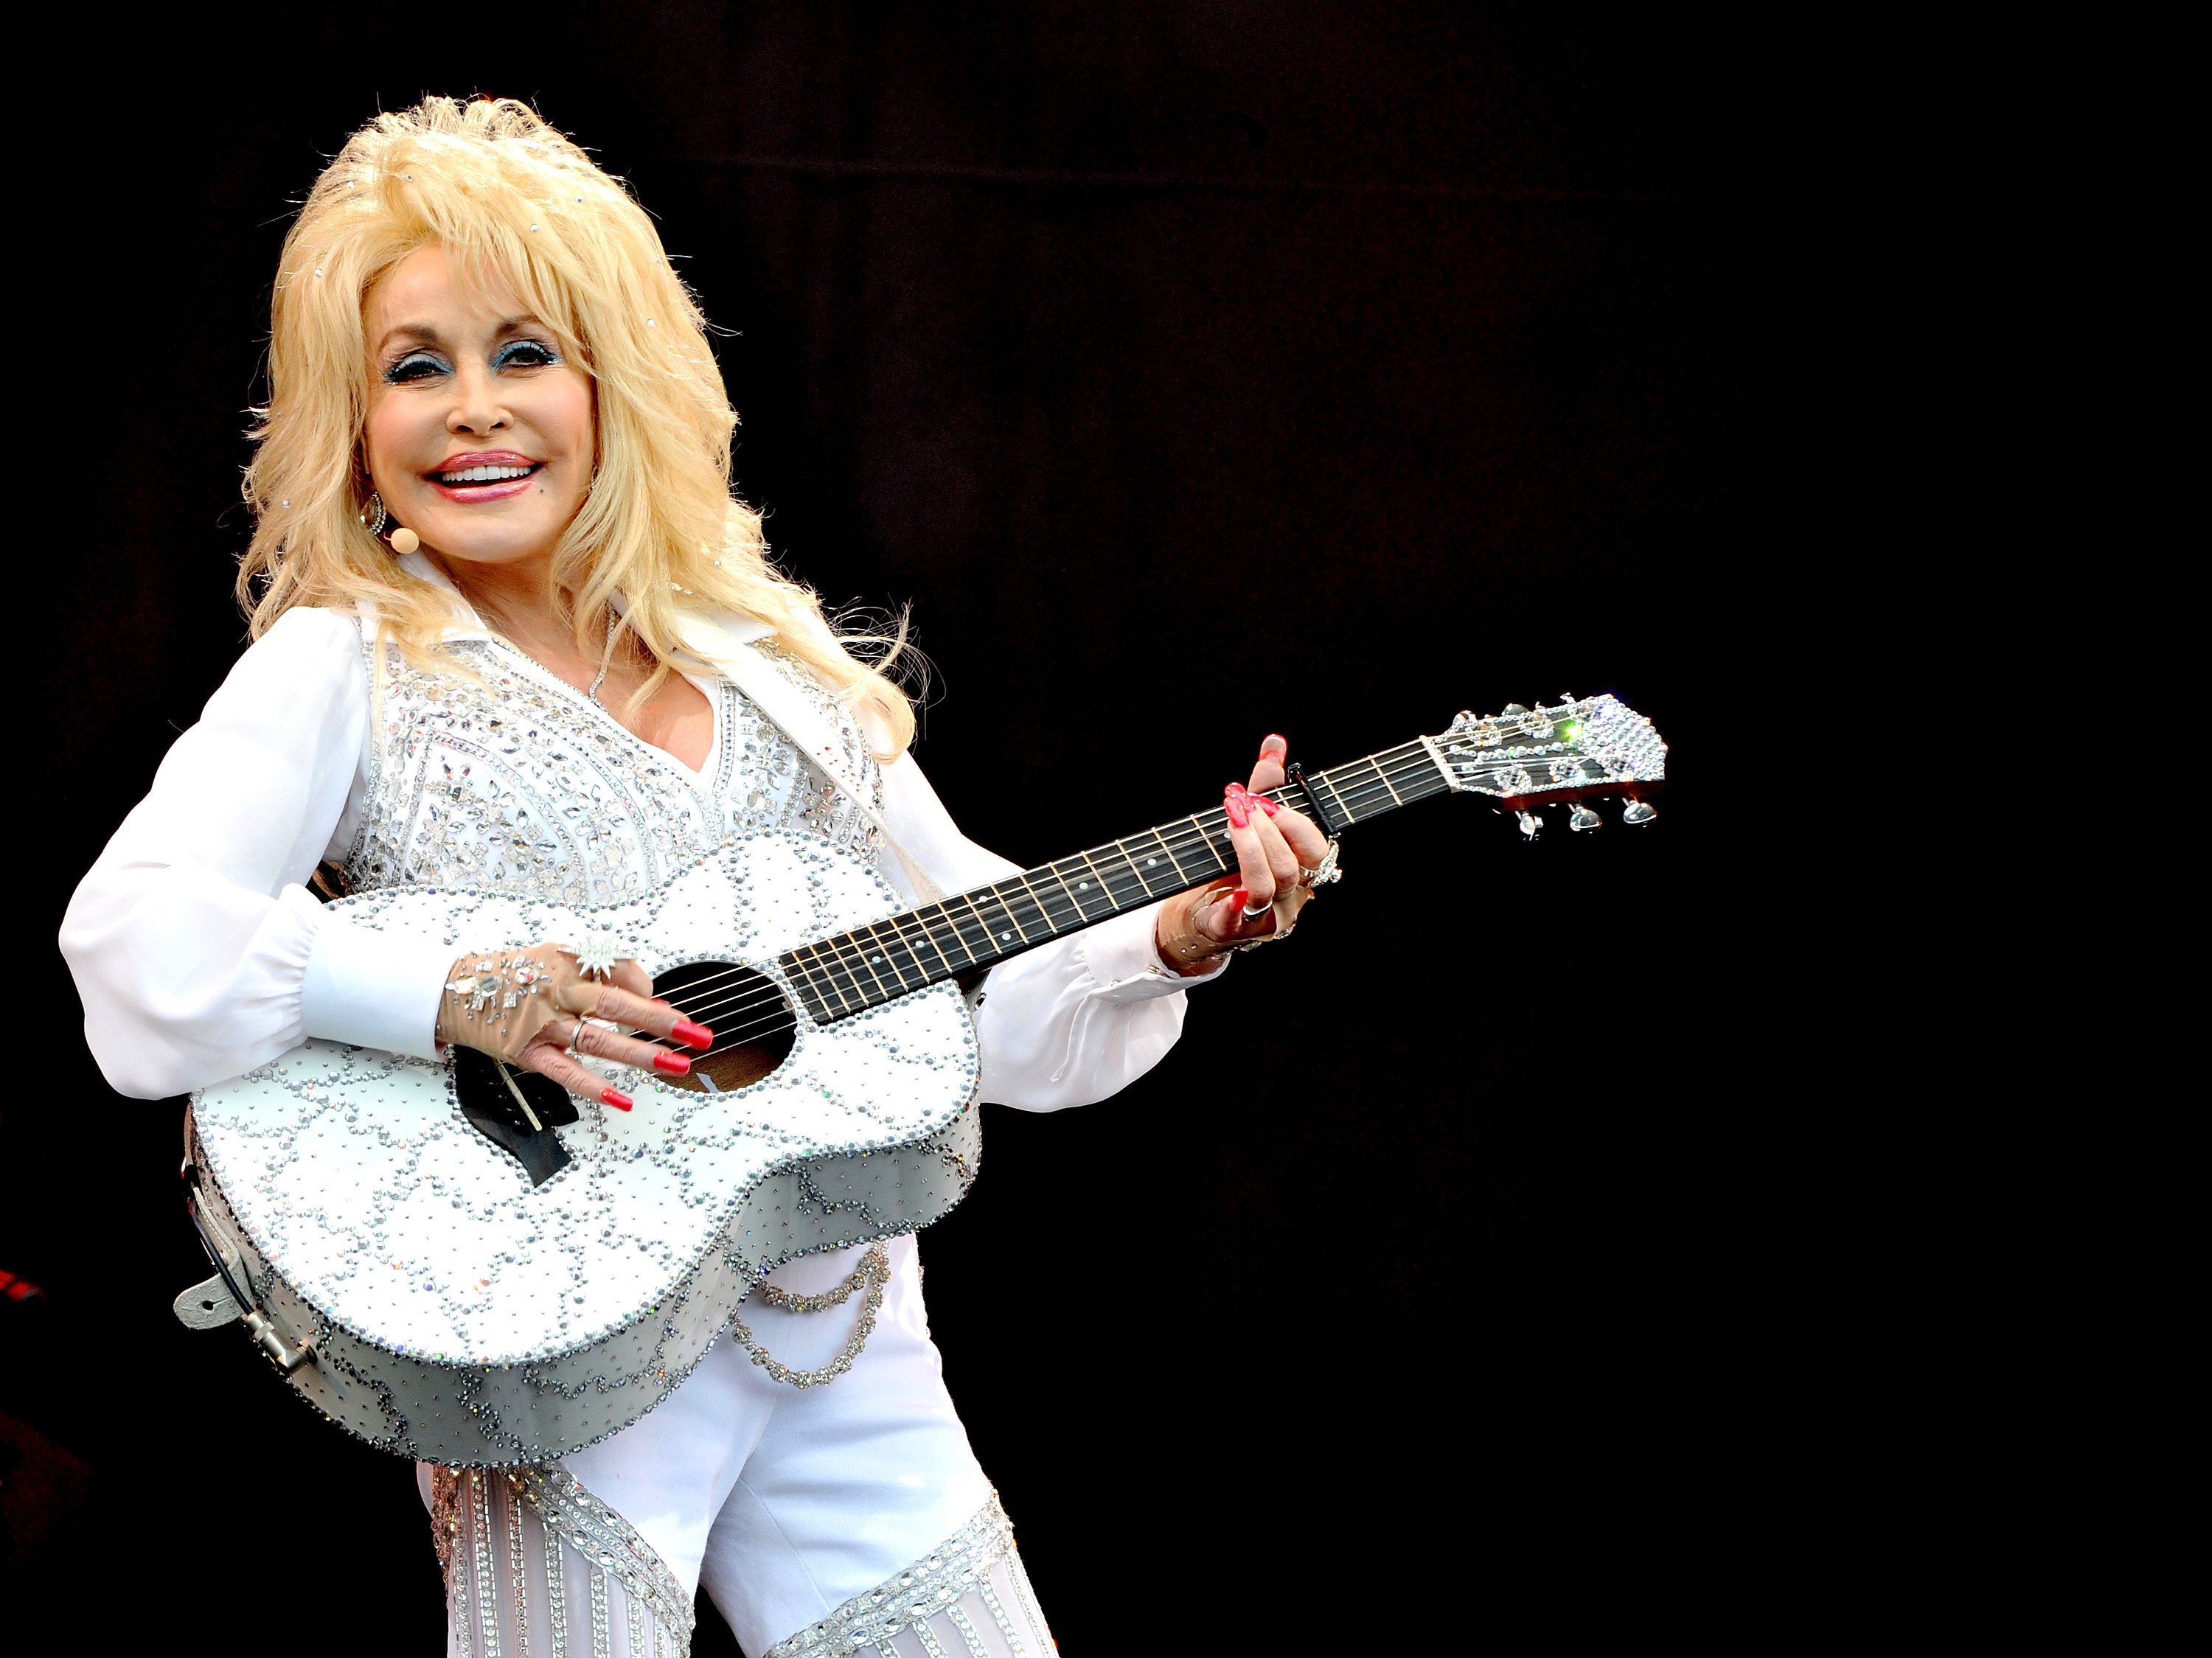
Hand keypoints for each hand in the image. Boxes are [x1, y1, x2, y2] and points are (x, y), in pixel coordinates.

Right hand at [434, 944, 713, 1108]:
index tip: (669, 1007)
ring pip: (597, 1040)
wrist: (457, 989)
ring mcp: (542, 1022)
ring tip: (675, 1066)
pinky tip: (622, 1098)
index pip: (621, 970)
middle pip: (617, 1004)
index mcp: (569, 961)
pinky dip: (595, 1086)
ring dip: (640, 1055)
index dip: (648, 989)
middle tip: (697, 1034)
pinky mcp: (526, 1052)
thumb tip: (651, 997)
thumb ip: (605, 972)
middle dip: (662, 1021)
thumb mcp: (560, 957)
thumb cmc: (517, 976)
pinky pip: (566, 1072)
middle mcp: (558, 989)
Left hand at [1155, 734, 1334, 973]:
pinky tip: (1229, 887)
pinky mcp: (1234, 931)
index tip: (1263, 799)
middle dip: (1266, 829)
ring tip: (1229, 819)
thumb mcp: (1252, 823)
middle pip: (1291, 866)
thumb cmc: (1235, 864)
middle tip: (1239, 802)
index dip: (1293, 822)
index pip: (1315, 849)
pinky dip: (1235, 901)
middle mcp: (1292, 897)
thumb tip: (1274, 743)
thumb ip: (1266, 787)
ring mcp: (1265, 917)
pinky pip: (1238, 917)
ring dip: (1248, 848)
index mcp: (1303, 871)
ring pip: (1266, 886)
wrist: (1201, 910)